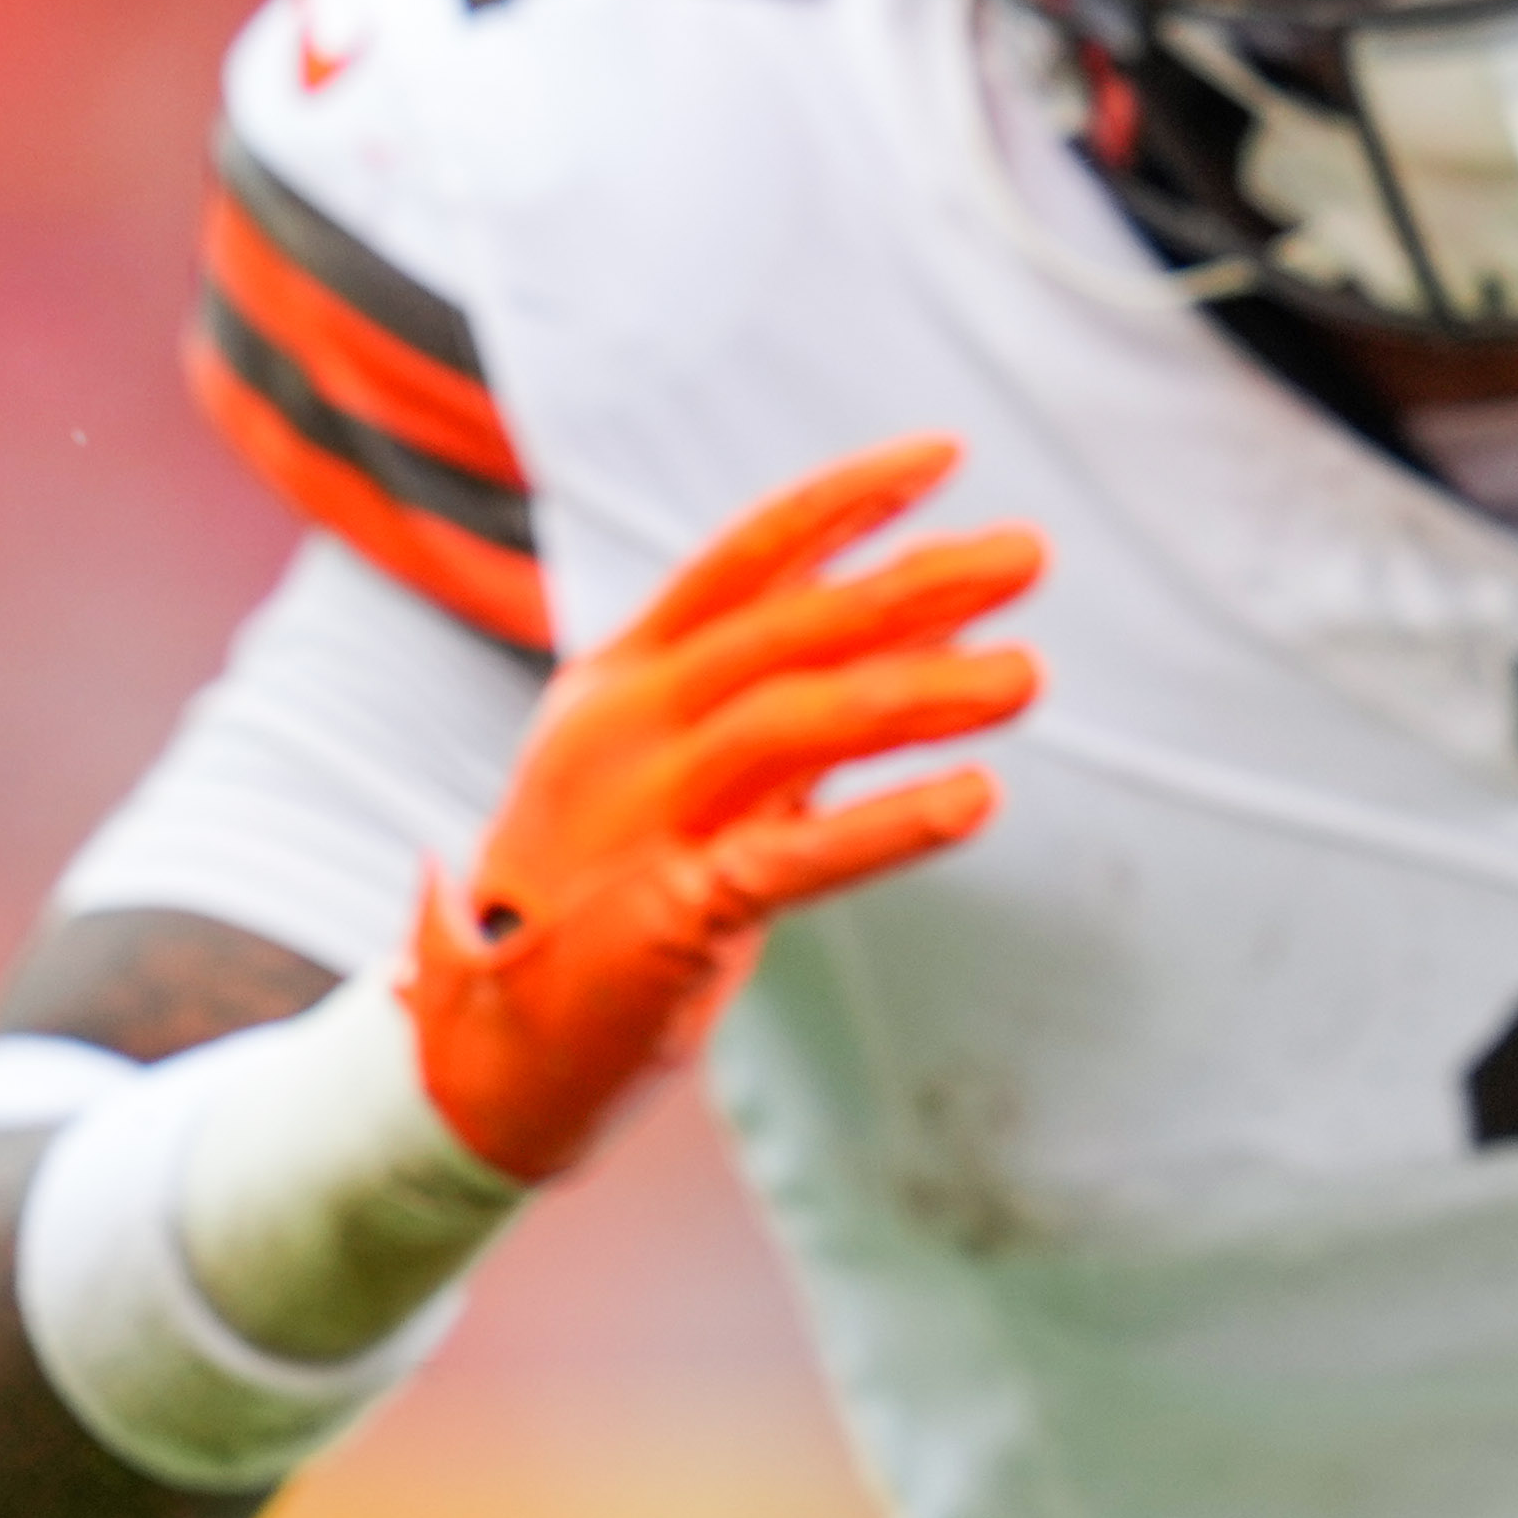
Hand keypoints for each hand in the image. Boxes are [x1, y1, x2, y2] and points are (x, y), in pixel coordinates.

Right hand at [409, 438, 1044, 1179]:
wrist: (487, 1059)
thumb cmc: (601, 907)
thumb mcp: (683, 780)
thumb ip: (780, 709)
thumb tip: (909, 625)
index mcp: (619, 683)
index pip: (741, 562)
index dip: (844, 504)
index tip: (946, 457)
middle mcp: (623, 732)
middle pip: (789, 628)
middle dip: (915, 583)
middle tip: (1030, 555)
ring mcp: (639, 819)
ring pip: (800, 720)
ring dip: (925, 689)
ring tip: (1028, 676)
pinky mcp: (669, 914)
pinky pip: (798, 855)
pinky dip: (892, 823)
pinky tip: (977, 799)